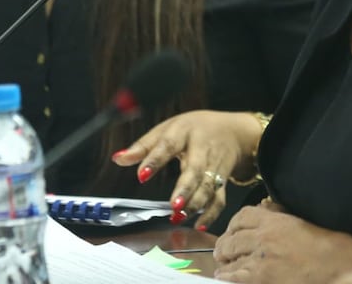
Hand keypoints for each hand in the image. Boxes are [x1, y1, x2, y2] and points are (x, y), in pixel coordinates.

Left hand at [112, 110, 262, 228]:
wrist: (233, 130)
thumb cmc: (195, 129)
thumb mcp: (168, 128)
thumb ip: (144, 145)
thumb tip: (118, 158)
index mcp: (185, 132)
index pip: (168, 145)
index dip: (155, 160)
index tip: (142, 176)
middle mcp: (202, 149)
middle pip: (196, 169)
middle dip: (186, 188)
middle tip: (174, 205)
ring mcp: (215, 165)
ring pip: (208, 186)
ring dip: (195, 204)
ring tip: (178, 216)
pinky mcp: (223, 180)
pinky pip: (219, 198)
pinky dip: (211, 213)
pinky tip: (198, 224)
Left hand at [213, 202, 351, 282]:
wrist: (337, 262)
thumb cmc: (325, 242)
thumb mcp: (299, 220)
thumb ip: (278, 215)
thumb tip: (263, 211)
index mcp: (273, 220)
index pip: (241, 216)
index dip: (232, 224)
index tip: (231, 231)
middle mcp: (263, 237)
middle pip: (232, 237)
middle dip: (225, 244)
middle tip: (222, 250)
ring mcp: (261, 258)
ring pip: (230, 257)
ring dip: (224, 260)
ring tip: (222, 263)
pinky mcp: (261, 277)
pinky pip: (235, 276)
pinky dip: (227, 276)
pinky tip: (224, 277)